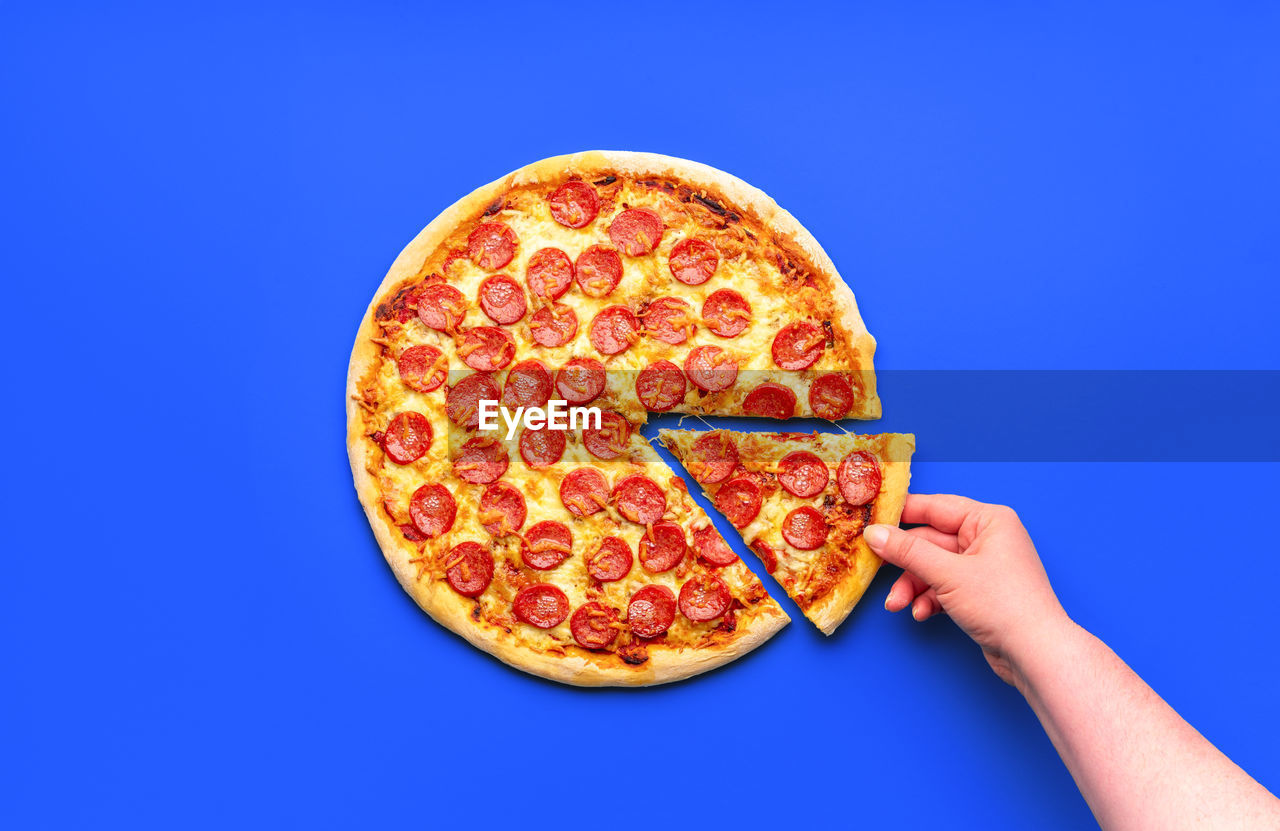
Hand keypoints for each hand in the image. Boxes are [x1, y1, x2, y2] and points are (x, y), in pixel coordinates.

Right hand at [865, 494, 1070, 684]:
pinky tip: (922, 613)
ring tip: (898, 605)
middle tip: (875, 569)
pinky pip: (945, 587)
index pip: (935, 507)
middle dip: (904, 564)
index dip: (901, 514)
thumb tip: (873, 533)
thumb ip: (907, 551)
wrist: (1036, 654)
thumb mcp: (947, 573)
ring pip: (934, 568)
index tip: (871, 520)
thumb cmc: (1004, 605)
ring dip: (913, 586)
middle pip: (931, 542)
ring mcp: (984, 567)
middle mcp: (987, 539)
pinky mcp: (981, 593)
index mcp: (988, 521)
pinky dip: (930, 599)